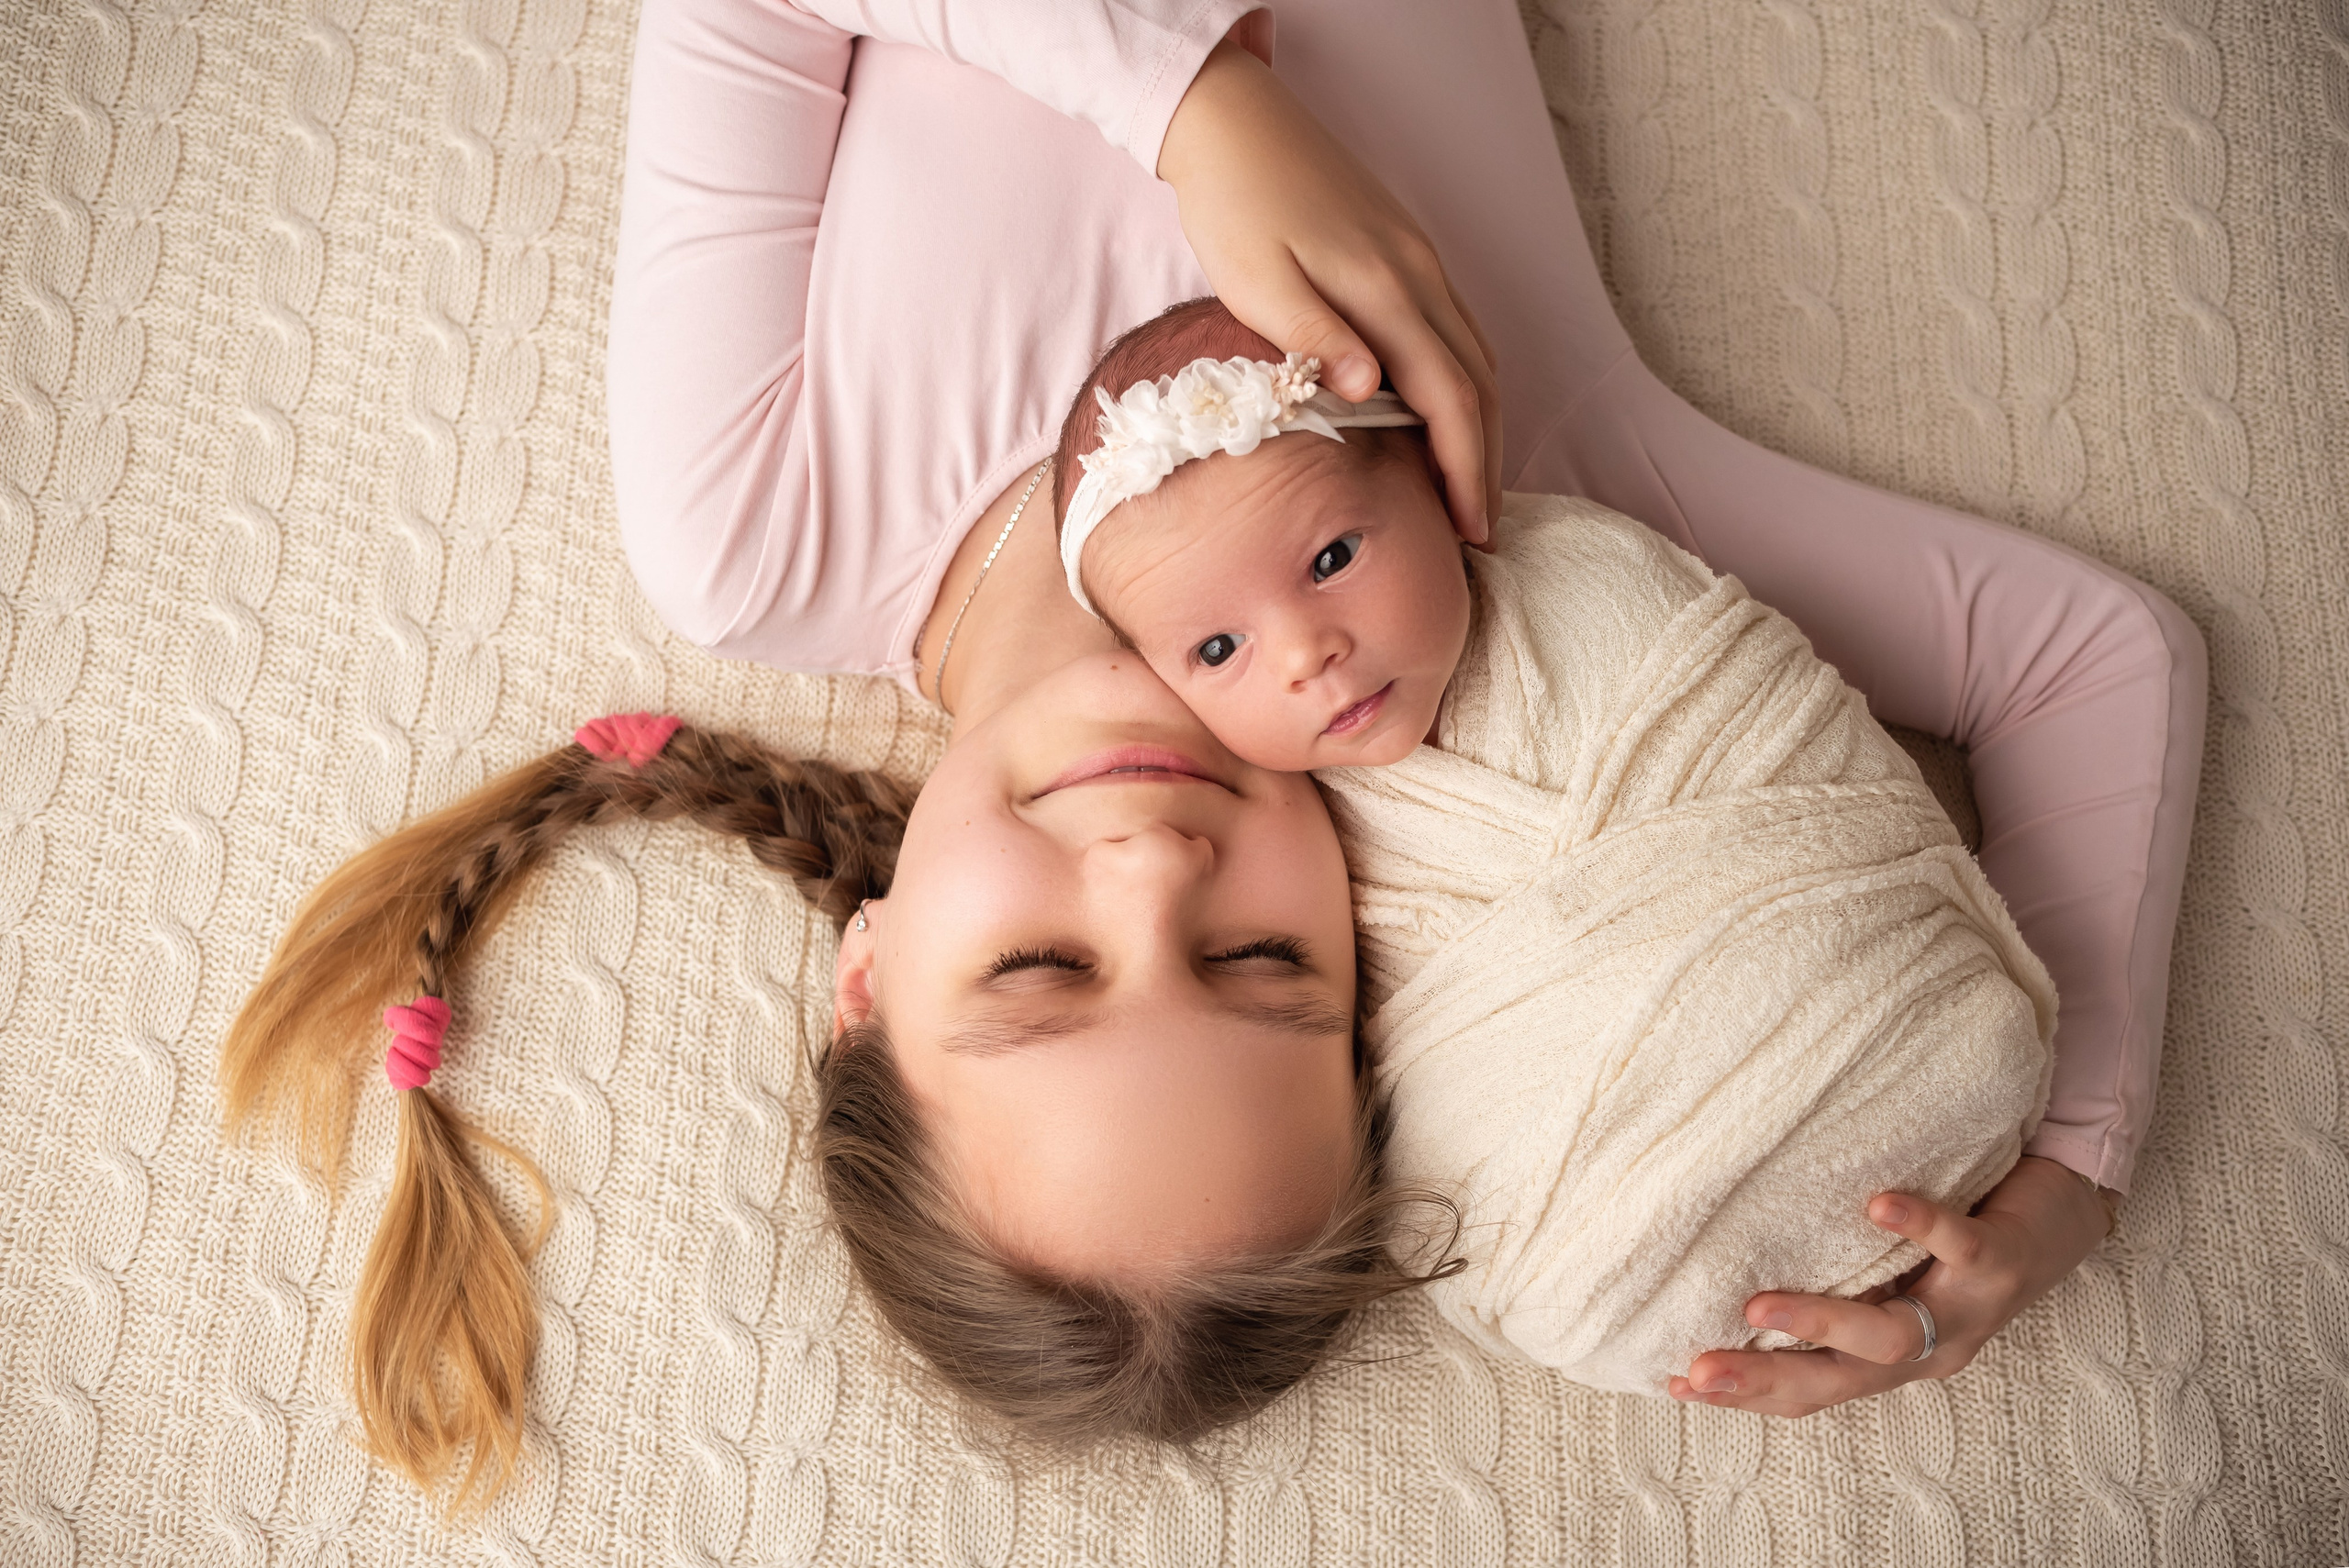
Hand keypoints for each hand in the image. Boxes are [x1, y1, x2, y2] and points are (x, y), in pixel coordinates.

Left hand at [1157, 39, 1501, 544]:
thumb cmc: (1234, 206)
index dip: (1464, 469)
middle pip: (1479, 385)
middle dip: (1485, 462)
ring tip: (1468, 487)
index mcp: (1386, 291)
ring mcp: (1420, 263)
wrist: (1234, 123)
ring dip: (1481, 427)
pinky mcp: (1407, 254)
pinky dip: (1464, 385)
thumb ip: (1316, 338)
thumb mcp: (1258, 281)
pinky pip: (1456, 331)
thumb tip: (1371, 392)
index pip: (1448, 399)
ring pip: (1476, 358)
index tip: (1469, 527)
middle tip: (1479, 529)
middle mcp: (1419, 277)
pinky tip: (1445, 416)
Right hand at [1666, 1157, 2113, 1416]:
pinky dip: (1918, 1227)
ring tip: (1759, 1310)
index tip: (1676, 1382)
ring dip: (1822, 1324)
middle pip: (1840, 1381)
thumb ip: (1837, 1283)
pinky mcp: (2001, 1260)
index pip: (1811, 1389)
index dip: (1746, 1394)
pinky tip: (1878, 1205)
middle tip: (1700, 1372)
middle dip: (1765, 1382)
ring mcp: (1966, 1308)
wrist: (2065, 1214)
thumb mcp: (1890, 1277)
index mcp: (1893, 1357)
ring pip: (1891, 1337)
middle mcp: (1928, 1346)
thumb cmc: (1961, 1243)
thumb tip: (1741, 1270)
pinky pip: (1959, 1247)